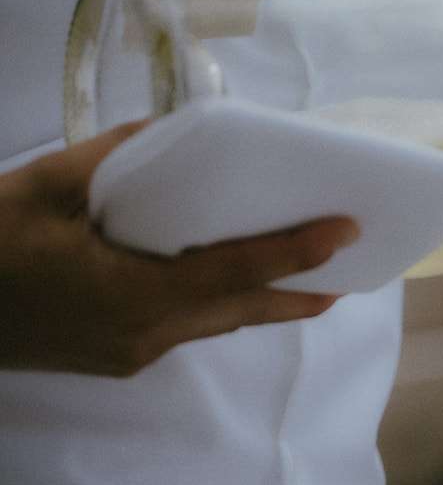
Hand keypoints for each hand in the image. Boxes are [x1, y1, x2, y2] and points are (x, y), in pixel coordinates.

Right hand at [0, 123, 359, 376]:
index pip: (236, 272)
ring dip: (264, 303)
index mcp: (133, 295)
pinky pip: (184, 329)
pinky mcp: (113, 357)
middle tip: (356, 266)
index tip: (346, 231)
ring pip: (215, 325)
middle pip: (241, 311)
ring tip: (314, 281)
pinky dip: (218, 306)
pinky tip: (229, 284)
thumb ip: (114, 157)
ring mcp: (128, 353)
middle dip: (301, 292)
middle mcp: (144, 335)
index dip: (296, 253)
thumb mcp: (43, 189)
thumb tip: (172, 127)